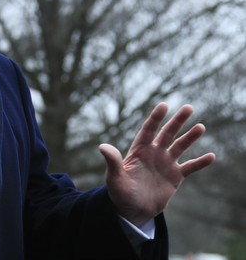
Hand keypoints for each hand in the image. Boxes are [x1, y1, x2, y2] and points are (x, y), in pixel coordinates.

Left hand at [98, 103, 214, 226]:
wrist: (132, 210)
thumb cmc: (120, 192)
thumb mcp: (114, 177)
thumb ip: (112, 162)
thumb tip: (102, 147)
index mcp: (139, 150)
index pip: (148, 130)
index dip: (156, 118)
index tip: (164, 105)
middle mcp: (154, 153)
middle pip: (167, 133)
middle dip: (177, 121)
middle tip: (188, 107)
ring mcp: (165, 164)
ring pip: (180, 146)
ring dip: (190, 137)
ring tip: (201, 127)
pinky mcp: (175, 177)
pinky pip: (190, 167)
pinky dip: (200, 162)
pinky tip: (211, 156)